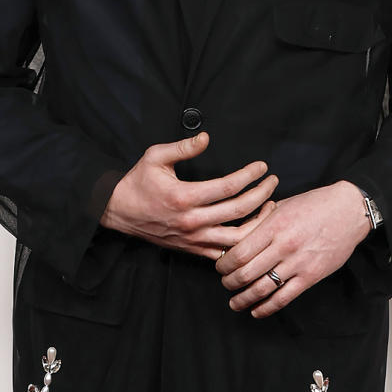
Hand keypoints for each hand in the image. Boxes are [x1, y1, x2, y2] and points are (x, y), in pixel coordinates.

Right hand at [101, 131, 277, 259]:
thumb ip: (183, 147)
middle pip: (239, 210)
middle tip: (273, 182)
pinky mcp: (193, 250)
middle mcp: (192, 221)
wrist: (119, 212)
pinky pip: (224, 253)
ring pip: (237, 239)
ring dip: (259, 223)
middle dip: (262, 195)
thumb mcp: (155, 156)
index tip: (262, 167)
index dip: (250, 176)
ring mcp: (194, 239)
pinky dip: (243, 244)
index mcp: (184, 196)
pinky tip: (254, 229)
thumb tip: (207, 138)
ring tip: (270, 207)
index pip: (229, 187)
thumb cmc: (138, 182)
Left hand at [216, 180, 368, 315]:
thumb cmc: (315, 204)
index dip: (224, 264)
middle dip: (229, 282)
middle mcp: (284, 246)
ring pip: (262, 289)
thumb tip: (237, 237)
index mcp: (274, 226)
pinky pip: (284, 298)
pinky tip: (256, 311)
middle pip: (245, 273)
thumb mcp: (283, 205)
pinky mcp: (311, 276)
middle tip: (226, 283)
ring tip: (235, 302)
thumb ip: (261, 222)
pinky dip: (266, 308)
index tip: (220, 266)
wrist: (349, 210)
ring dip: (243, 299)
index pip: (239, 253)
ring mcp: (298, 263)